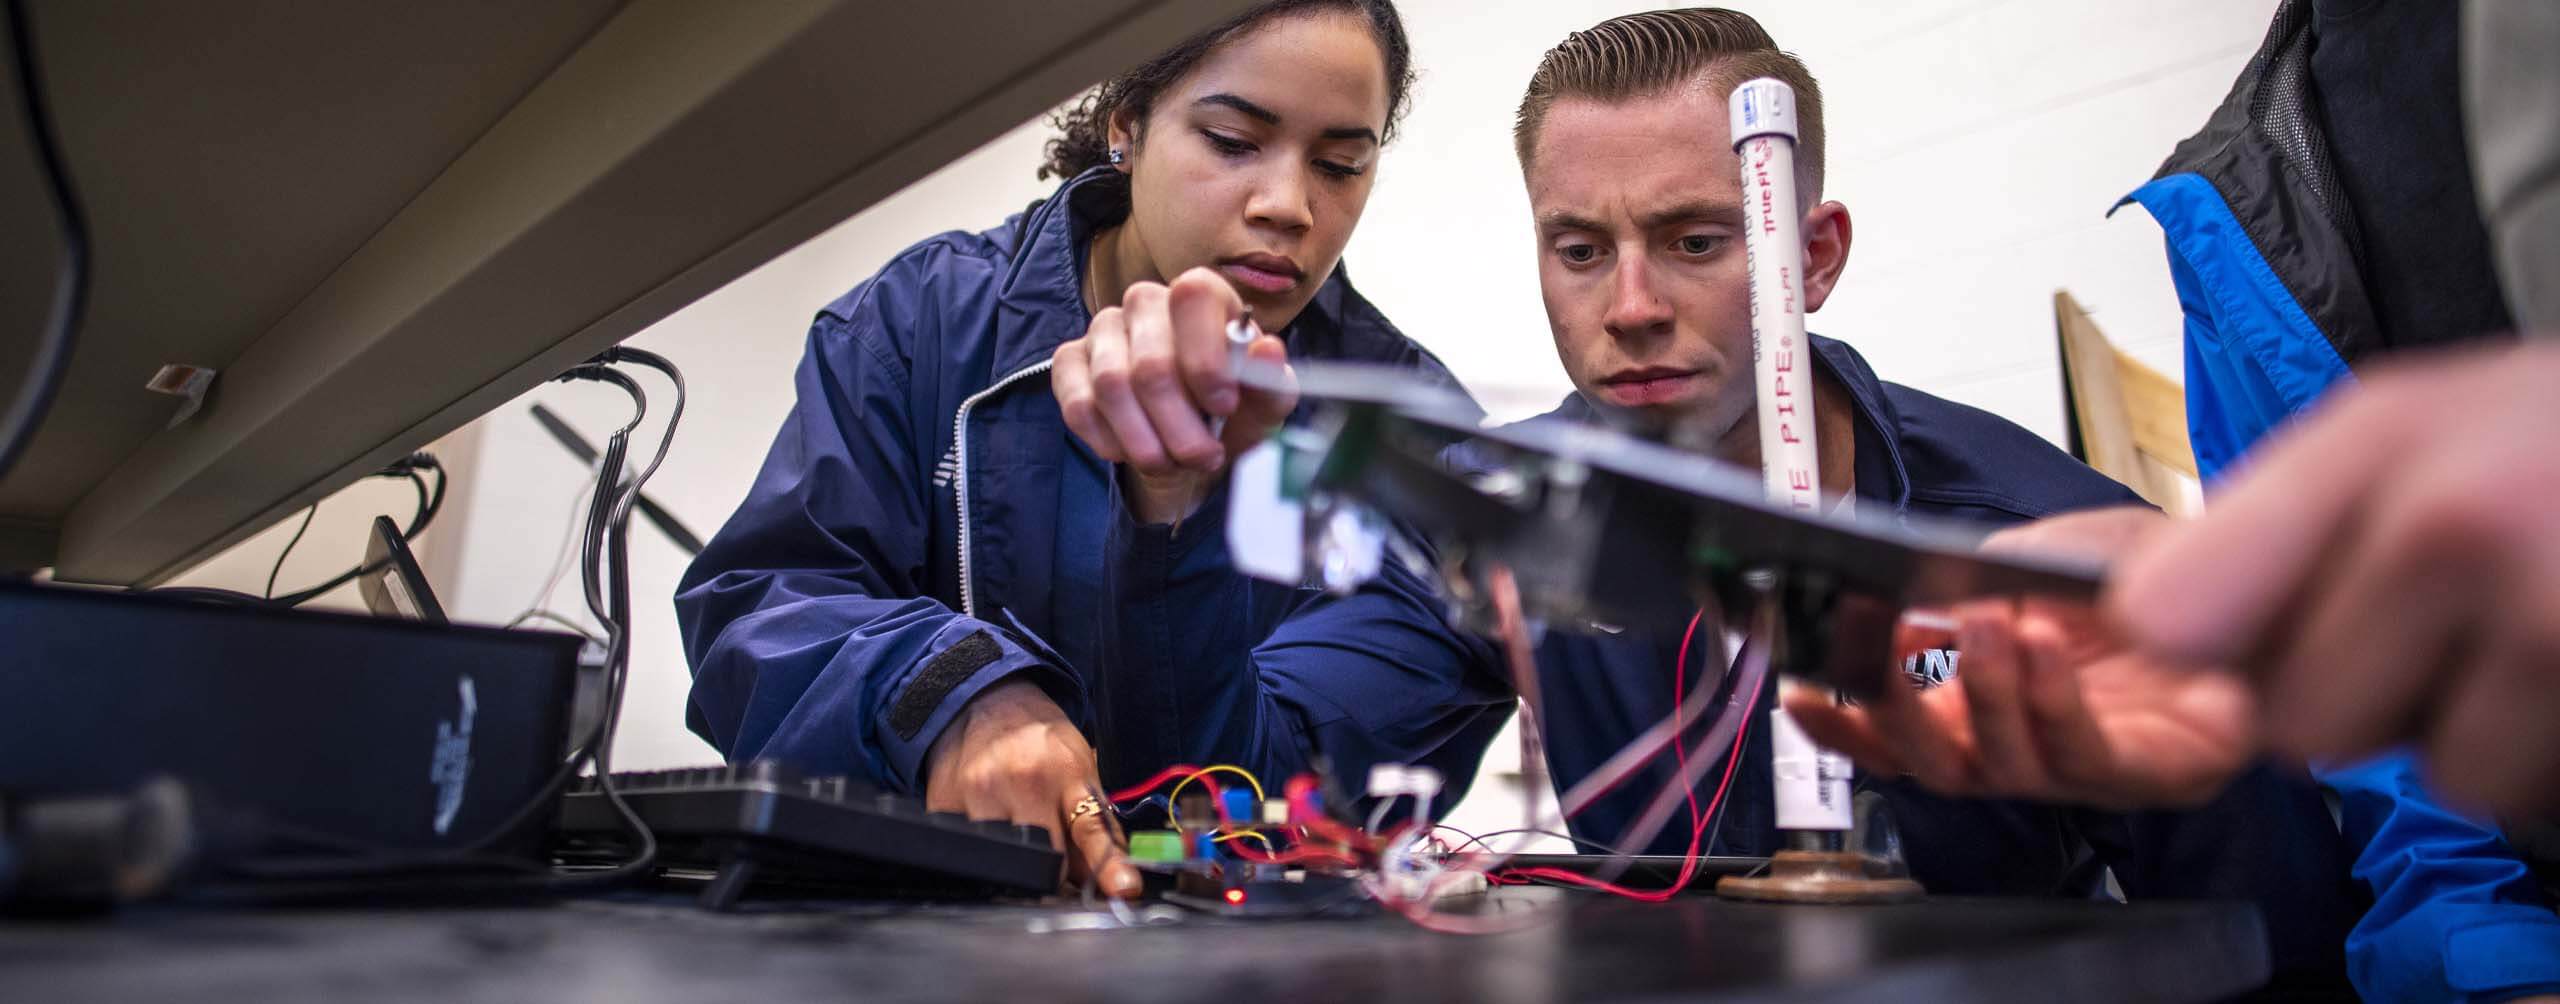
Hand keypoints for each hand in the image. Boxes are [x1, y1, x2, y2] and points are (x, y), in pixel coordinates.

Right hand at [923, 679, 1139, 898]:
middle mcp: (1021, 782)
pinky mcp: (944, 805)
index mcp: (1065, 773)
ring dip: (1016, 864)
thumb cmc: (1039, 740)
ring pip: (1004, 862)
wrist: (984, 700)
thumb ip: (1094, 825)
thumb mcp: (1080, 768)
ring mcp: (978, 795)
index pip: (1091, 828)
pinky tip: (986, 824)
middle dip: (1055, 871)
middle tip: (1053, 862)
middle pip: (1046, 859)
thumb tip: (1109, 882)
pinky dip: (981, 852)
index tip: (1124, 888)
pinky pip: (967, 853)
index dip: (1108, 864)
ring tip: (1016, 835)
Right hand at [1053, 266, 1296, 524]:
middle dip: (1180, 426)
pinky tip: (1133, 451)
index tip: (1224, 407)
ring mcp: (1102, 329)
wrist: (1186, 443)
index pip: (1193, 297)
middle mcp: (1146, 302)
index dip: (1206, 358)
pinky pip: (1079, 405)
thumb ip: (1271, 381)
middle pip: (1152, 363)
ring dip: (1146, 441)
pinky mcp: (1070, 362)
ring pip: (1113, 387)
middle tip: (1202, 457)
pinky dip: (1110, 441)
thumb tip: (1268, 349)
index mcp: (1201, 295)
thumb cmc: (1229, 414)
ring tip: (1171, 461)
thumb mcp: (1262, 405)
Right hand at [1786, 508, 2257, 809]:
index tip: (1801, 686)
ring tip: (1985, 626)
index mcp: (1978, 704)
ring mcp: (2081, 770)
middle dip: (1898, 712)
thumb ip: (1971, 573)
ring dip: (1983, 694)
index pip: (1892, 733)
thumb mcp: (2037, 553)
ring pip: (2001, 766)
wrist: (2261, 584)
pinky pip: (2087, 757)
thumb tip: (1908, 591)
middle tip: (1887, 652)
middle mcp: (2020, 747)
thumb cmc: (2142, 580)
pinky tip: (2044, 647)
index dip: (1840, 722)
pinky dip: (2053, 703)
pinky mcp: (2152, 775)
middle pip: (1932, 764)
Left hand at [2112, 340, 2559, 814]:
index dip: (2192, 644)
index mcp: (2380, 445)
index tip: (2208, 637)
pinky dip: (2546, 750)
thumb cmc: (2553, 435)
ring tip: (2515, 639)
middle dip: (2356, 693)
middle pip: (2300, 721)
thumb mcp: (2405, 422)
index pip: (2181, 606)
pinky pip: (2532, 788)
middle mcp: (2460, 527)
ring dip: (2468, 733)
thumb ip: (2267, 522)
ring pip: (2438, 773)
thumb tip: (2150, 630)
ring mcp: (2557, 621)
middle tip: (2429, 623)